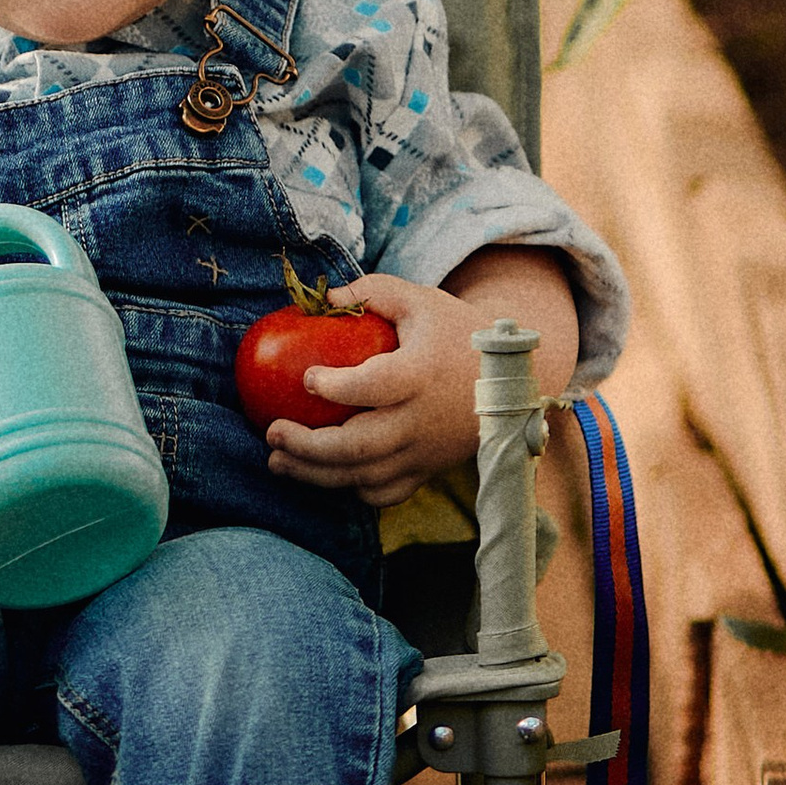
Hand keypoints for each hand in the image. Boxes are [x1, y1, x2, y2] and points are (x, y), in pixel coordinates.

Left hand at [262, 274, 482, 509]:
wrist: (514, 380)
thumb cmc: (458, 333)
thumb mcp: (420, 299)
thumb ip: (373, 291)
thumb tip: (325, 298)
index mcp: (419, 374)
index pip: (374, 386)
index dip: (337, 386)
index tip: (307, 379)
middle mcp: (421, 421)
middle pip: (359, 446)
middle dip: (308, 446)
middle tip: (271, 434)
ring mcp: (424, 453)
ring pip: (365, 476)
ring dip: (316, 474)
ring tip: (277, 462)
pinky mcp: (427, 470)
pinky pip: (385, 493)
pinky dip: (353, 489)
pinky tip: (324, 475)